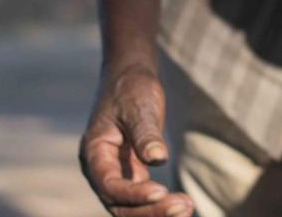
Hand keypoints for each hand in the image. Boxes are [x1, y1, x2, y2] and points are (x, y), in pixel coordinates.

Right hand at [80, 65, 191, 216]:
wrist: (129, 78)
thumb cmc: (130, 88)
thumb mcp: (138, 106)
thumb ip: (145, 133)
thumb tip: (158, 159)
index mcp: (94, 153)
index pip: (108, 184)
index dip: (132, 194)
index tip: (161, 191)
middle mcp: (101, 170)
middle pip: (119, 204)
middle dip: (149, 210)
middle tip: (182, 207)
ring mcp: (115, 175)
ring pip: (130, 207)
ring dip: (156, 212)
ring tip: (187, 209)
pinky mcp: (131, 176)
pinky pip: (142, 199)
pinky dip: (159, 205)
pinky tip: (183, 206)